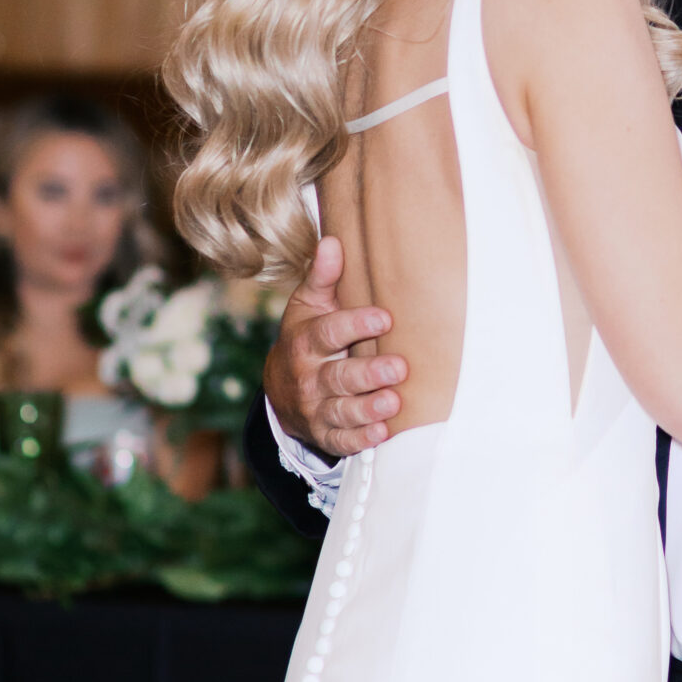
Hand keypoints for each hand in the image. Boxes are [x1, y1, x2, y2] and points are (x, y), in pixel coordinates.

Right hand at [264, 234, 408, 459]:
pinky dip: (360, 439)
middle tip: (399, 367)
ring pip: (341, 410)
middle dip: (368, 373)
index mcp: (306, 342)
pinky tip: (381, 434)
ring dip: (367, 408)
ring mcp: (316, 409)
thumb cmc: (306, 338)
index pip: (329, 332)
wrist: (282, 389)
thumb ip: (323, 277)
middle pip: (338, 376)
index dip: (355, 325)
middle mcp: (309, 377)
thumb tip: (333, 241)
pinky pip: (342, 440)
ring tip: (392, 402)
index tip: (385, 318)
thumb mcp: (308, 307)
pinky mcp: (326, 434)